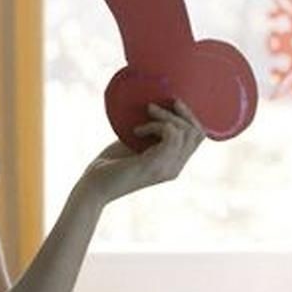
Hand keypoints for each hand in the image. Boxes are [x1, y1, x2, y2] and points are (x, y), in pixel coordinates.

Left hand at [79, 99, 205, 205]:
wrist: (93, 188)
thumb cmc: (109, 165)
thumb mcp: (133, 144)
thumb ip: (149, 133)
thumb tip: (155, 106)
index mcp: (173, 163)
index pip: (198, 137)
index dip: (189, 116)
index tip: (171, 103)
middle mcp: (175, 168)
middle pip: (197, 133)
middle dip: (180, 113)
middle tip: (153, 107)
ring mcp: (167, 168)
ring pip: (185, 132)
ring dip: (165, 117)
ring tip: (143, 117)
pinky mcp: (154, 165)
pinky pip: (171, 135)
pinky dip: (155, 125)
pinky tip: (137, 131)